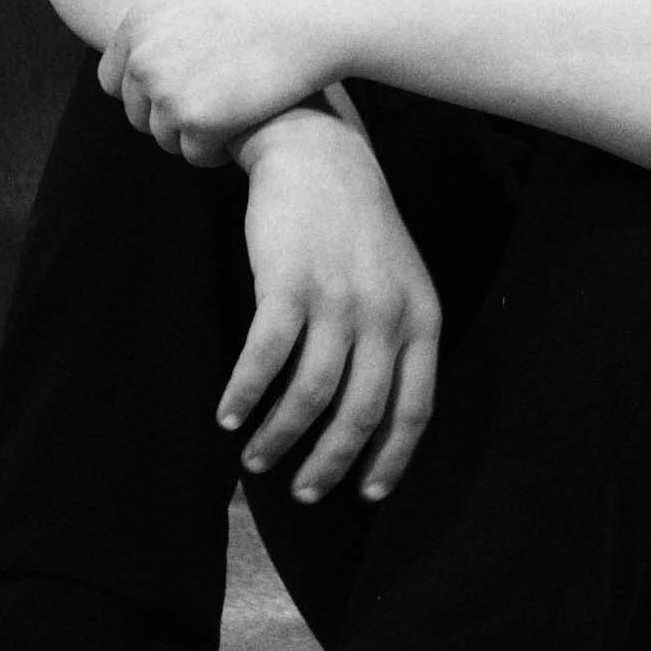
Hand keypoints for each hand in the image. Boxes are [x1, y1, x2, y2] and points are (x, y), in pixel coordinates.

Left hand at [98, 0, 338, 163]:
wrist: (319, 9)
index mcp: (138, 21)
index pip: (114, 78)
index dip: (150, 88)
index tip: (191, 82)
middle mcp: (143, 58)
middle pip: (139, 114)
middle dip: (172, 115)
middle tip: (221, 101)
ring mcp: (167, 91)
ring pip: (166, 137)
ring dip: (197, 135)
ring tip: (236, 114)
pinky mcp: (199, 121)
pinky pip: (195, 154)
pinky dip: (218, 150)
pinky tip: (246, 127)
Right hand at [223, 105, 440, 500]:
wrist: (317, 155)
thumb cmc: (354, 226)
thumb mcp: (399, 279)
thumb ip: (397, 338)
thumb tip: (377, 414)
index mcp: (422, 318)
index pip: (414, 408)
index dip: (389, 459)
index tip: (364, 495)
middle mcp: (386, 314)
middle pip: (360, 414)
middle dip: (329, 465)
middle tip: (302, 492)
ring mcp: (337, 299)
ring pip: (310, 396)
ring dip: (279, 437)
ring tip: (257, 459)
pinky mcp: (288, 284)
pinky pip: (265, 359)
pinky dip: (245, 395)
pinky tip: (228, 415)